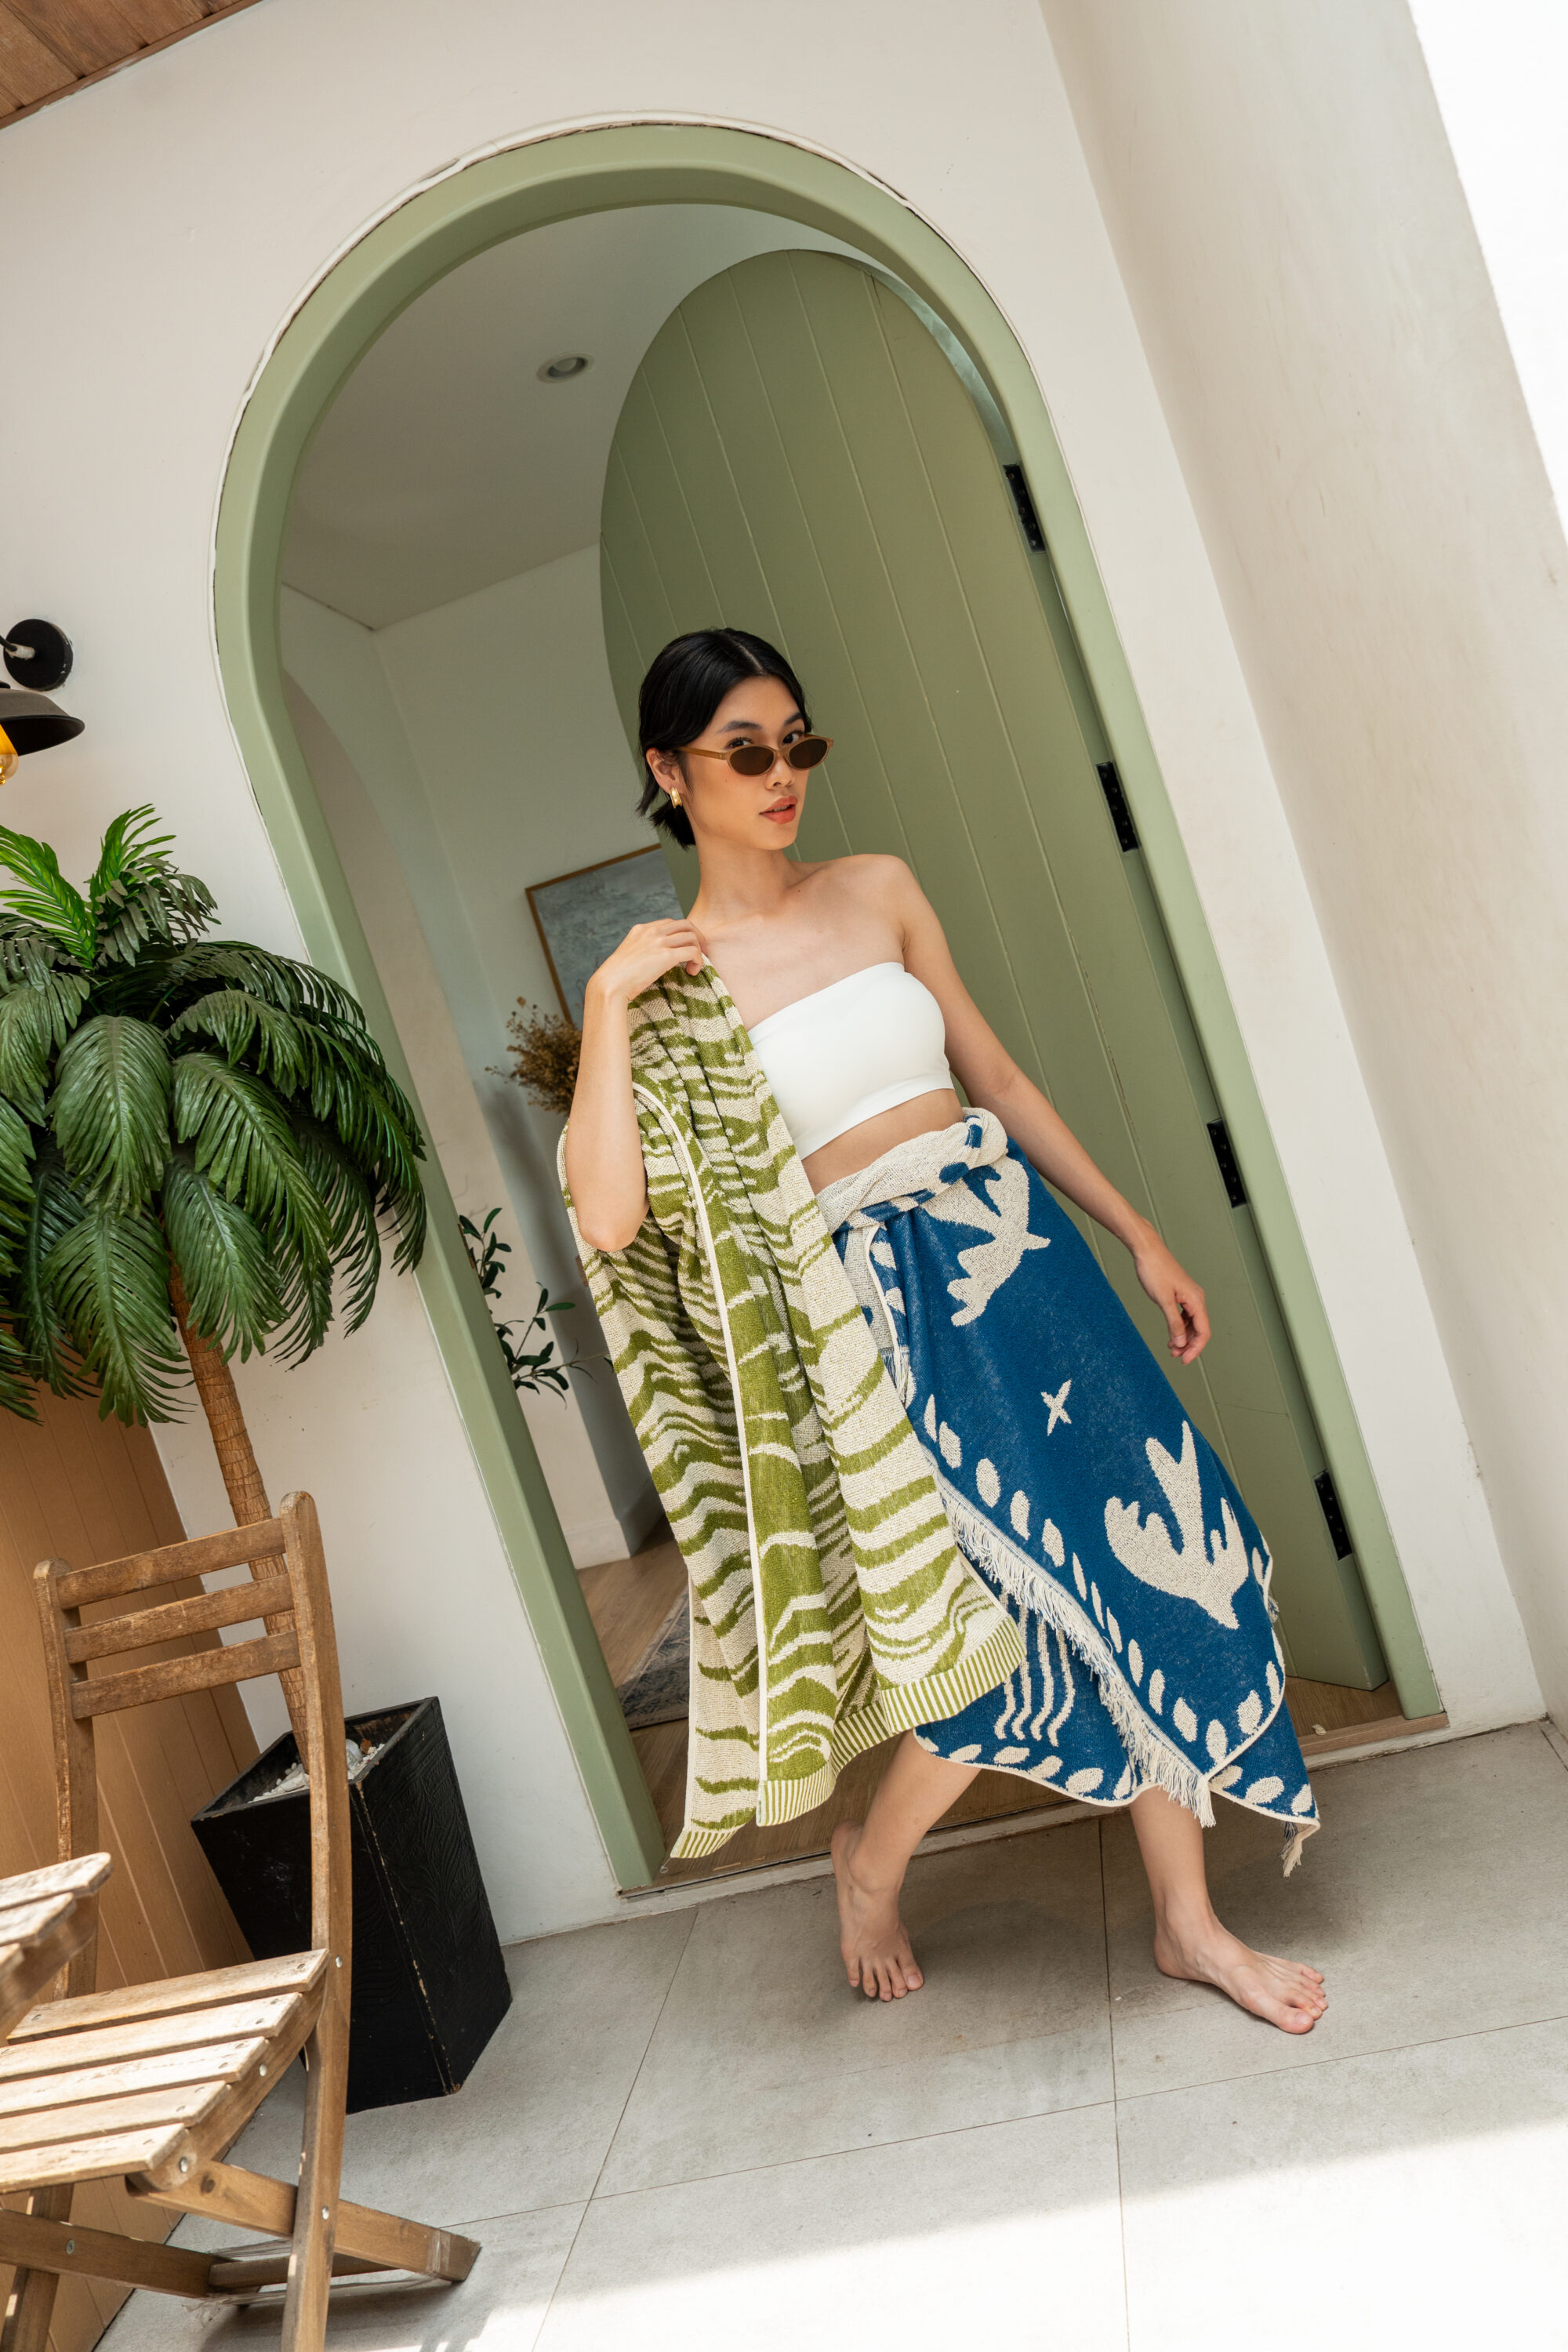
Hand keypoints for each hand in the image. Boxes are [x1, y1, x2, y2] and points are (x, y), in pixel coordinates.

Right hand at [586, 919, 707, 1010]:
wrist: (610, 984)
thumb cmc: (616, 977)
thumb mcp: (628, 957)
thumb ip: (641, 952)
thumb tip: (651, 962)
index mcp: (641, 929)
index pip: (670, 923)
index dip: (682, 934)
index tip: (684, 948)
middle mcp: (651, 931)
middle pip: (686, 924)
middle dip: (697, 937)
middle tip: (699, 953)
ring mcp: (659, 942)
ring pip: (692, 936)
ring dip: (699, 951)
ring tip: (695, 966)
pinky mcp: (666, 955)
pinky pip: (693, 951)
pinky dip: (698, 961)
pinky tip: (692, 972)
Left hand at [1132, 1232, 1209, 1364]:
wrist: (1147, 1251)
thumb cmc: (1155, 1271)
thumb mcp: (1163, 1301)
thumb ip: (1174, 1323)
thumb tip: (1182, 1343)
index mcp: (1196, 1300)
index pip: (1203, 1331)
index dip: (1195, 1349)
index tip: (1184, 1361)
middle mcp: (1197, 1299)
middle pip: (1200, 1329)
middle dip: (1189, 1345)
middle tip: (1175, 1357)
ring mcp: (1189, 1297)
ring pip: (1192, 1324)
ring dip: (1183, 1338)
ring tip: (1171, 1348)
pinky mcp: (1181, 1295)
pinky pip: (1185, 1316)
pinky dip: (1179, 1327)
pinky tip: (1171, 1335)